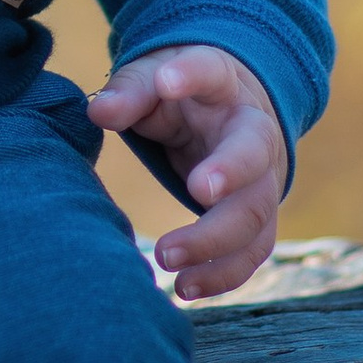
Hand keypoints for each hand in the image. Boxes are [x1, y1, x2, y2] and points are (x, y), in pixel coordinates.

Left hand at [88, 46, 285, 300]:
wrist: (228, 110)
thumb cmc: (178, 93)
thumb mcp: (152, 78)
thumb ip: (128, 93)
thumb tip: (98, 111)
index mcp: (223, 84)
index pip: (212, 72)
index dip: (192, 74)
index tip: (167, 81)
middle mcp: (254, 131)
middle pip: (253, 153)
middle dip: (230, 173)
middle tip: (197, 190)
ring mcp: (263, 177)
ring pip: (255, 212)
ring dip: (217, 242)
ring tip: (167, 259)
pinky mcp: (258, 216)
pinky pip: (252, 250)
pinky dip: (222, 274)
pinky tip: (184, 289)